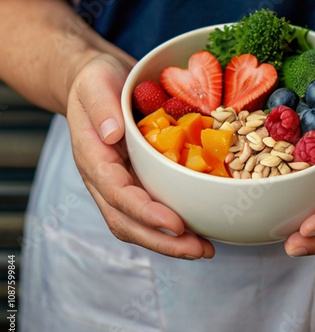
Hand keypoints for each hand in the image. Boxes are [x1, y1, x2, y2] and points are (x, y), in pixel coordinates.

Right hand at [66, 53, 214, 259]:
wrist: (95, 83)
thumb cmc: (95, 81)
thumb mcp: (95, 82)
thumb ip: (100, 106)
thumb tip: (111, 134)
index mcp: (93, 158)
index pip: (116, 193)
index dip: (145, 212)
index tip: (176, 224)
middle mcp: (104, 178)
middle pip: (127, 221)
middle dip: (162, 241)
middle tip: (199, 250)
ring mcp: (119, 182)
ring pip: (138, 224)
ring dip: (170, 242)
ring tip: (204, 249)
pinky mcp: (135, 180)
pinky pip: (150, 209)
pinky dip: (172, 225)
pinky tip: (198, 228)